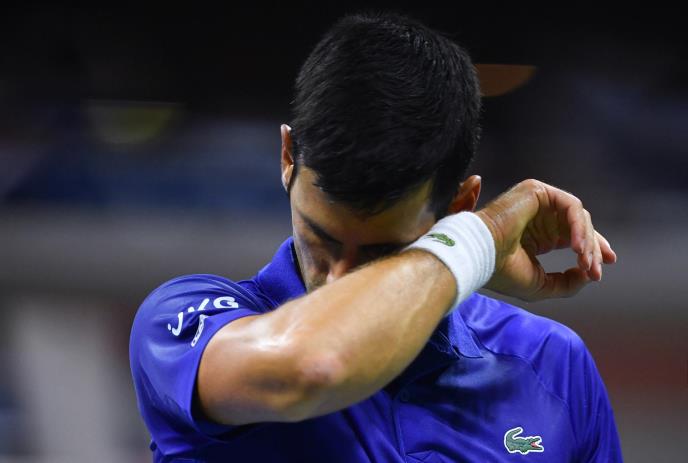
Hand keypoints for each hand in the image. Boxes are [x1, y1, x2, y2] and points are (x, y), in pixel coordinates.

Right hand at [475, 179, 616, 301]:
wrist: (480, 256)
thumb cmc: (503, 272)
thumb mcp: (542, 285)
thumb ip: (567, 282)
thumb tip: (587, 274)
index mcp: (537, 235)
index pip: (572, 236)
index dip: (592, 249)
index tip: (604, 266)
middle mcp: (538, 217)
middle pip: (579, 226)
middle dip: (593, 248)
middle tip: (597, 270)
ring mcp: (537, 202)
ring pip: (577, 217)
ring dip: (587, 241)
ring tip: (586, 263)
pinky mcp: (536, 191)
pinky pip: (570, 206)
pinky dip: (579, 227)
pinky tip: (578, 248)